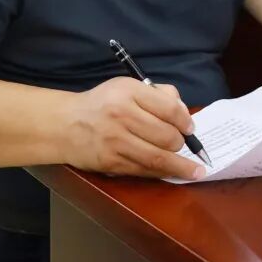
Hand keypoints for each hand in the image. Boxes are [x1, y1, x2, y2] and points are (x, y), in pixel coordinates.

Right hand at [63, 77, 203, 180]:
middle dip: (180, 143)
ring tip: (196, 171)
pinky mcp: (112, 162)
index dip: (186, 121)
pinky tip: (173, 173)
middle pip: (167, 136)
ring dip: (181, 166)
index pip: (169, 108)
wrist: (66, 124)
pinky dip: (162, 173)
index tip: (190, 128)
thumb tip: (183, 111)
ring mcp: (116, 141)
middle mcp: (122, 115)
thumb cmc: (102, 104)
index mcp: (129, 91)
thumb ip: (157, 94)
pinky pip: (144, 170)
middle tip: (182, 144)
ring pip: (159, 158)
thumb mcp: (126, 87)